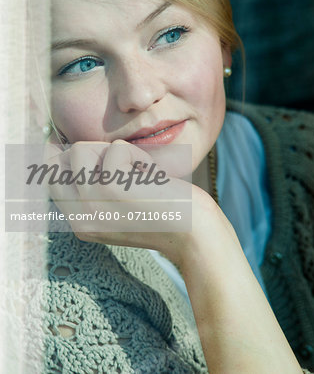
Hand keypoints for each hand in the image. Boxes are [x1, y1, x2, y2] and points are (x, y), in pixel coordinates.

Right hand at [44, 139, 215, 263]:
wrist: (194, 235)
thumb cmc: (162, 214)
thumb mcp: (118, 206)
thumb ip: (92, 186)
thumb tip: (67, 149)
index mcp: (79, 221)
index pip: (48, 177)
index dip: (65, 158)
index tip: (92, 156)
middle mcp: (78, 216)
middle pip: (60, 160)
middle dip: (91, 152)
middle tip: (123, 168)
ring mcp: (91, 204)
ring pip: (80, 149)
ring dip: (114, 152)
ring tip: (138, 174)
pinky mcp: (111, 190)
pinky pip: (116, 149)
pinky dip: (137, 155)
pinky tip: (151, 177)